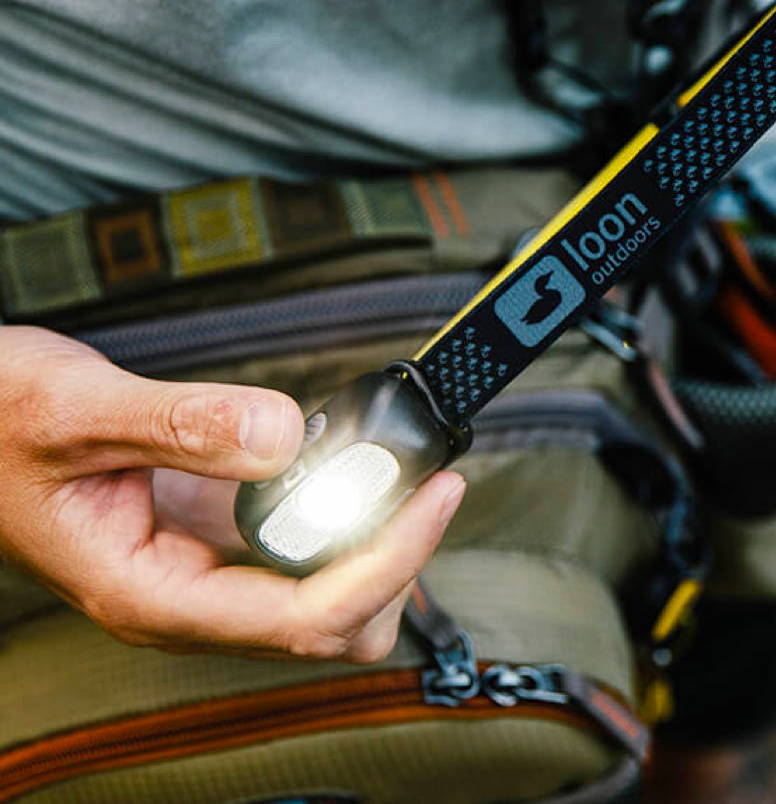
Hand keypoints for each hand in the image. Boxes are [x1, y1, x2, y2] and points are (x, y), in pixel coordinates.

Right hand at [0, 326, 464, 661]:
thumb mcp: (75, 411)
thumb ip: (179, 424)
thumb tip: (284, 438)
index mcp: (154, 594)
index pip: (305, 616)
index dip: (389, 560)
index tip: (438, 494)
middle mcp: (189, 597)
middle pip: (332, 628)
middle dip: (395, 564)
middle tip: (427, 482)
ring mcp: (205, 569)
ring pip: (326, 598)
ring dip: (377, 546)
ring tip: (406, 476)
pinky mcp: (214, 533)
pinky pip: (304, 550)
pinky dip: (346, 519)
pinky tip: (357, 471)